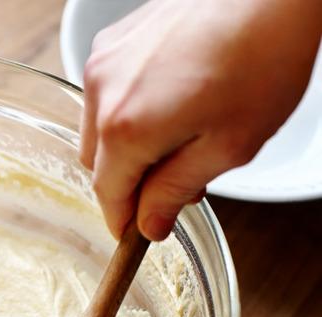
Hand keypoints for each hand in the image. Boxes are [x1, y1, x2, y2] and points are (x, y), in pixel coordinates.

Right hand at [80, 0, 321, 239]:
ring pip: (99, 127)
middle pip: (98, 162)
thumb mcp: (228, 145)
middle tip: (179, 182)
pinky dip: (130, 109)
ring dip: (129, 144)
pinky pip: (108, 92)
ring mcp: (103, 62)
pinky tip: (175, 97)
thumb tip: (149, 224)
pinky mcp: (114, 41)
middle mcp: (101, 95)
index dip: (123, 220)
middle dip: (130, 180)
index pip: (108, 194)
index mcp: (124, 130)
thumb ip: (177, 191)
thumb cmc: (261, 57)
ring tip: (183, 133)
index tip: (138, 232)